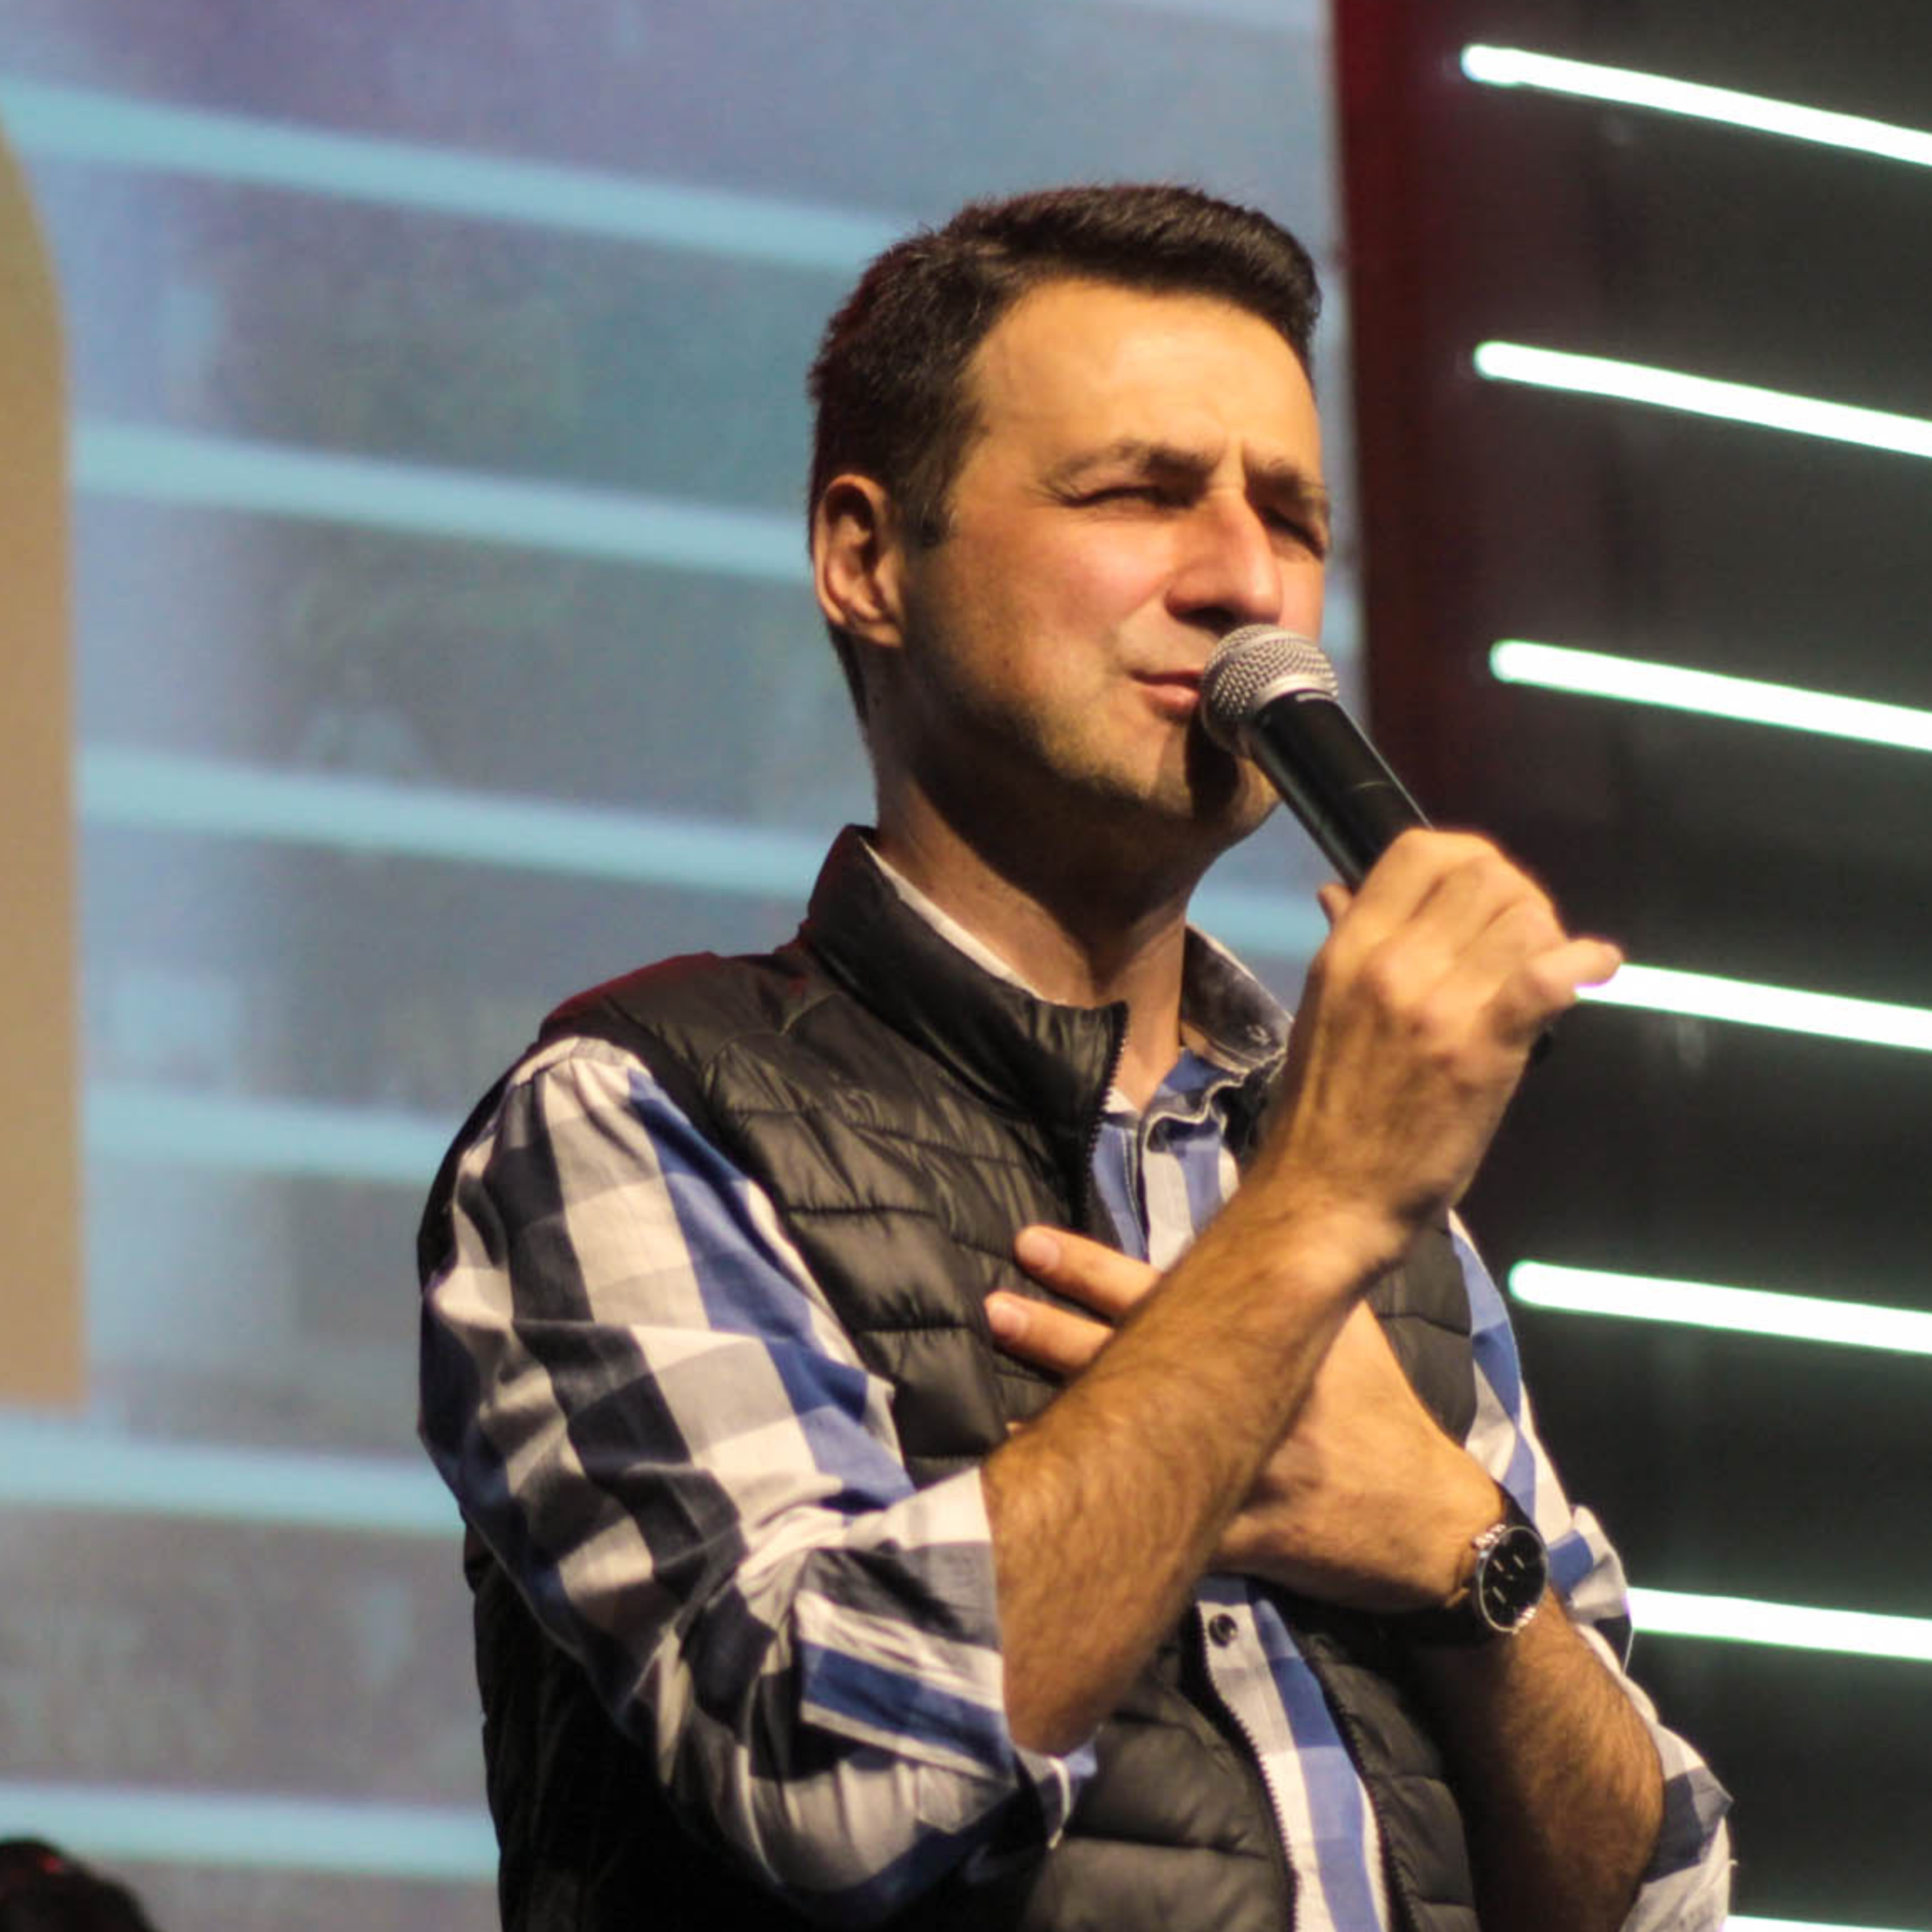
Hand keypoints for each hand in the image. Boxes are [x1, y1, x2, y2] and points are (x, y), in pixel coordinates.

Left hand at [990, 1226, 1500, 1608]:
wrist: (1430, 1522)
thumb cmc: (1381, 1411)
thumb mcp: (1348, 1326)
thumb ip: (1297, 1267)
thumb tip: (1270, 1198)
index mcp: (1267, 1338)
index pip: (1161, 1291)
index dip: (1090, 1268)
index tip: (1030, 1244)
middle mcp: (1248, 1399)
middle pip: (1134, 1359)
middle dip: (1055, 1334)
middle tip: (993, 1306)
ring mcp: (1241, 1471)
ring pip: (1136, 1441)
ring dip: (1061, 1417)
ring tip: (990, 1397)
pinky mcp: (1236, 1539)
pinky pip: (1152, 1525)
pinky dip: (1097, 1511)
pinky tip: (1042, 1494)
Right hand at [1254, 829, 1620, 1261]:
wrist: (1327, 1197)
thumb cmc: (1325, 1110)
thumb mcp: (1321, 1010)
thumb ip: (1344, 945)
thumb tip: (1341, 892)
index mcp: (1348, 950)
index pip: (1421, 851)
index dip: (1471, 857)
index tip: (1487, 893)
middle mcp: (1391, 964)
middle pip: (1485, 876)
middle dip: (1521, 896)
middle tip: (1529, 936)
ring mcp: (1437, 1006)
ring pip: (1523, 919)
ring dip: (1552, 933)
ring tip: (1553, 964)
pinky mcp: (1481, 1051)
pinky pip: (1544, 978)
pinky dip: (1583, 962)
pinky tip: (1597, 968)